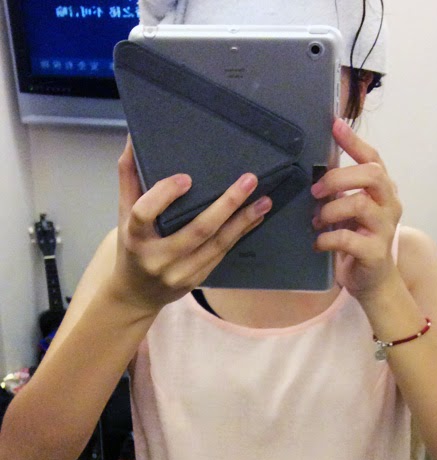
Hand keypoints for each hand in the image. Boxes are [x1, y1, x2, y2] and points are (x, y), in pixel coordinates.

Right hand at [111, 137, 271, 313]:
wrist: (136, 294)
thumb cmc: (131, 247)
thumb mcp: (123, 215)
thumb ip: (129, 178)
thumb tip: (135, 138)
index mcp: (134, 237)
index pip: (144, 214)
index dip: (164, 195)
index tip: (186, 178)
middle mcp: (158, 258)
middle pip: (196, 230)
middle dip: (226, 204)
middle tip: (249, 180)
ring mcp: (180, 272)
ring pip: (216, 244)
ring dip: (243, 221)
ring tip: (264, 200)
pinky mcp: (197, 279)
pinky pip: (222, 254)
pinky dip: (240, 234)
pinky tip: (255, 218)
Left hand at [311, 119, 402, 301]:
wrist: (373, 282)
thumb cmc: (358, 240)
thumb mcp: (350, 211)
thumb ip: (341, 191)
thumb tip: (314, 171)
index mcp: (383, 190)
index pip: (373, 158)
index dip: (354, 141)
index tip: (335, 125)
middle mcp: (390, 204)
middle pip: (371, 175)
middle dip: (338, 178)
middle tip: (316, 191)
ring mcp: (385, 228)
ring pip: (358, 204)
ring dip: (330, 211)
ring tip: (316, 221)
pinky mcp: (375, 252)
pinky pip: (347, 238)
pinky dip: (326, 238)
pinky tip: (318, 243)